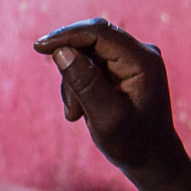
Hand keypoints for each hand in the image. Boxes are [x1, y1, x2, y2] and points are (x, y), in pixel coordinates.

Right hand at [33, 18, 187, 178]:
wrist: (152, 159)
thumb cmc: (133, 143)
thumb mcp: (106, 118)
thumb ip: (85, 83)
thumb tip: (61, 51)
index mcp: (143, 61)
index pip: (99, 32)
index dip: (66, 35)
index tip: (39, 47)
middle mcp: (141, 53)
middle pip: (91, 41)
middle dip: (71, 69)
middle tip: (70, 107)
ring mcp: (133, 59)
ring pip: (87, 55)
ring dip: (75, 83)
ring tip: (77, 115)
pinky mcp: (124, 68)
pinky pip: (91, 65)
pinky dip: (81, 86)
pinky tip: (82, 111)